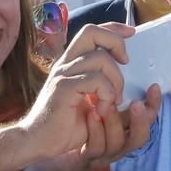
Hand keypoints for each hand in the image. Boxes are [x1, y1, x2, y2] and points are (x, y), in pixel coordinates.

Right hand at [0, 24, 133, 170]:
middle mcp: (66, 63)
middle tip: (125, 63)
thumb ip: (105, 87)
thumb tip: (131, 82)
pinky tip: (102, 110)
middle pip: (92, 32)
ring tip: (112, 101)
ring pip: (101, 59)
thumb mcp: (91, 101)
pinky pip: (97, 80)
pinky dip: (107, 95)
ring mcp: (63, 74)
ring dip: (116, 81)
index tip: (131, 32)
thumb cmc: (65, 125)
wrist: (39, 141)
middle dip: (116, 43)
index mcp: (71, 63)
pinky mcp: (64, 87)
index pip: (92, 32)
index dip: (113, 28)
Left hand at [7, 87, 158, 170]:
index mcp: (121, 128)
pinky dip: (95, 131)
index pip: (146, 120)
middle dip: (142, 120)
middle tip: (138, 103)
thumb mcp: (89, 100)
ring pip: (119, 143)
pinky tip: (90, 116)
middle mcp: (115, 143)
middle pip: (139, 137)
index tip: (154, 87)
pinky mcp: (85, 159)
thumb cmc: (67, 121)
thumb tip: (115, 60)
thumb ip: (104, 88)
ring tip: (106, 106)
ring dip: (115, 123)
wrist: (43, 146)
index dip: (154, 106)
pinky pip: (96, 148)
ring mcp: (101, 154)